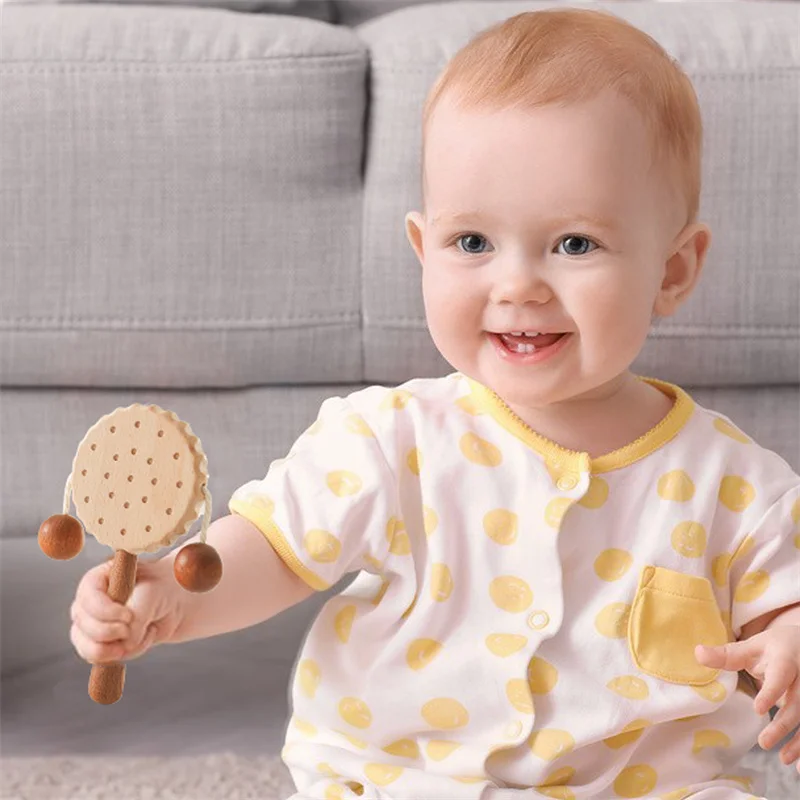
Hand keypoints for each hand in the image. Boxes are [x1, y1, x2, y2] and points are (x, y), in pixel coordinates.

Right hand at [70, 557, 183, 664]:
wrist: (174, 606)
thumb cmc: (161, 590)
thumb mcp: (153, 594)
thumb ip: (137, 615)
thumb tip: (126, 642)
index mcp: (98, 578)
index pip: (87, 599)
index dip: (105, 612)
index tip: (129, 616)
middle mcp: (88, 601)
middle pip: (84, 625)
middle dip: (110, 632)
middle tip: (132, 628)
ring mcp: (90, 624)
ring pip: (87, 646)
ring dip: (118, 647)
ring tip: (141, 634)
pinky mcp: (98, 643)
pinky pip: (100, 658)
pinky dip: (124, 653)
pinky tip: (141, 639)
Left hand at [695, 626, 799, 772]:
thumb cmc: (772, 648)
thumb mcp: (751, 647)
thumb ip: (726, 655)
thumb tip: (698, 653)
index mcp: (784, 661)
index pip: (780, 676)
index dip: (771, 693)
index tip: (758, 709)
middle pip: (797, 703)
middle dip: (783, 724)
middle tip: (763, 743)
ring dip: (798, 741)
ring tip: (783, 759)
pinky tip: (798, 766)